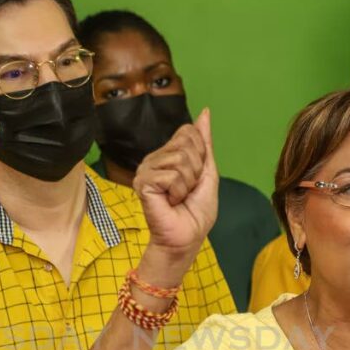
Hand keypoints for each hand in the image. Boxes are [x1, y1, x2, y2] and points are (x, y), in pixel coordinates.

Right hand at [134, 109, 218, 256]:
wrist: (187, 236)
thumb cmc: (196, 210)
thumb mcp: (208, 172)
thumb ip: (205, 143)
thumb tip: (205, 112)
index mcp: (170, 154)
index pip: (189, 133)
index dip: (201, 155)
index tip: (197, 176)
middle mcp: (155, 158)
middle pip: (186, 144)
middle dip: (196, 170)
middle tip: (188, 189)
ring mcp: (146, 169)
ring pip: (180, 159)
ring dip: (188, 183)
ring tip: (179, 196)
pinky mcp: (142, 181)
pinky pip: (171, 175)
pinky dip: (179, 191)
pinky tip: (170, 201)